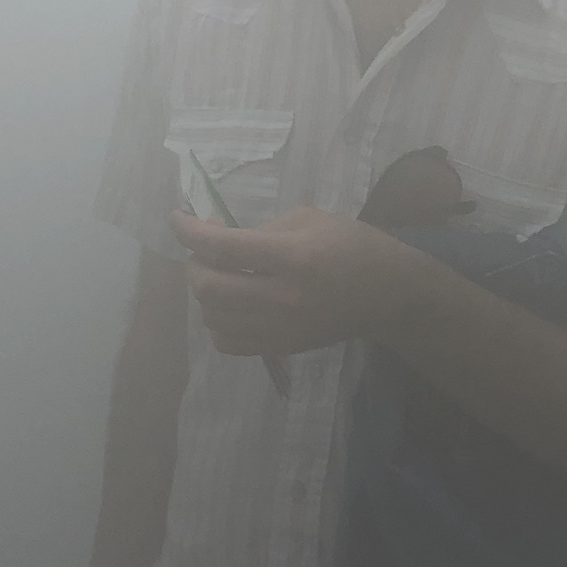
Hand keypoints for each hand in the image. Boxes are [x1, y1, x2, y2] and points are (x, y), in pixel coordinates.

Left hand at [172, 206, 429, 356]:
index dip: (189, 231)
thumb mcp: (310, 219)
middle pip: (210, 288)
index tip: (178, 218)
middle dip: (194, 264)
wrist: (388, 295)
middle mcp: (282, 297)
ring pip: (213, 318)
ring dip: (204, 294)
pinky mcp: (281, 347)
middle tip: (201, 251)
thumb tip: (218, 237)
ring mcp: (281, 328)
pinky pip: (228, 343)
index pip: (222, 247)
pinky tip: (229, 306)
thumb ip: (261, 229)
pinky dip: (217, 322)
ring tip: (217, 276)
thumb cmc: (352, 245)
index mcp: (292, 257)